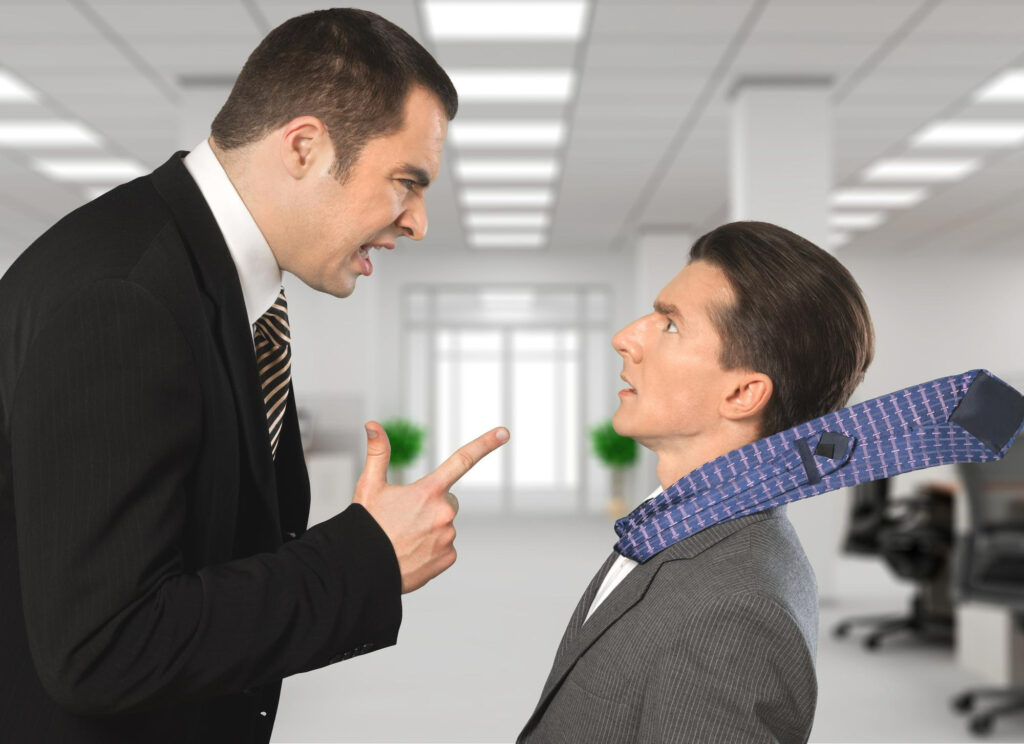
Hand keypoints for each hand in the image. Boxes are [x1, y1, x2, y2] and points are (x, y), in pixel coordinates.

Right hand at [353, 421, 509, 592]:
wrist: (363, 570)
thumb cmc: (366, 526)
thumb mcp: (369, 486)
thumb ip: (377, 453)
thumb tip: (372, 425)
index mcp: (429, 490)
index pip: (462, 460)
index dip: (485, 443)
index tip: (504, 432)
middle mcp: (444, 512)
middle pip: (447, 500)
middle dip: (431, 505)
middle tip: (405, 517)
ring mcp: (448, 536)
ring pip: (444, 524)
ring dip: (429, 528)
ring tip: (404, 538)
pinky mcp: (448, 557)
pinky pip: (445, 547)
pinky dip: (431, 549)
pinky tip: (412, 553)